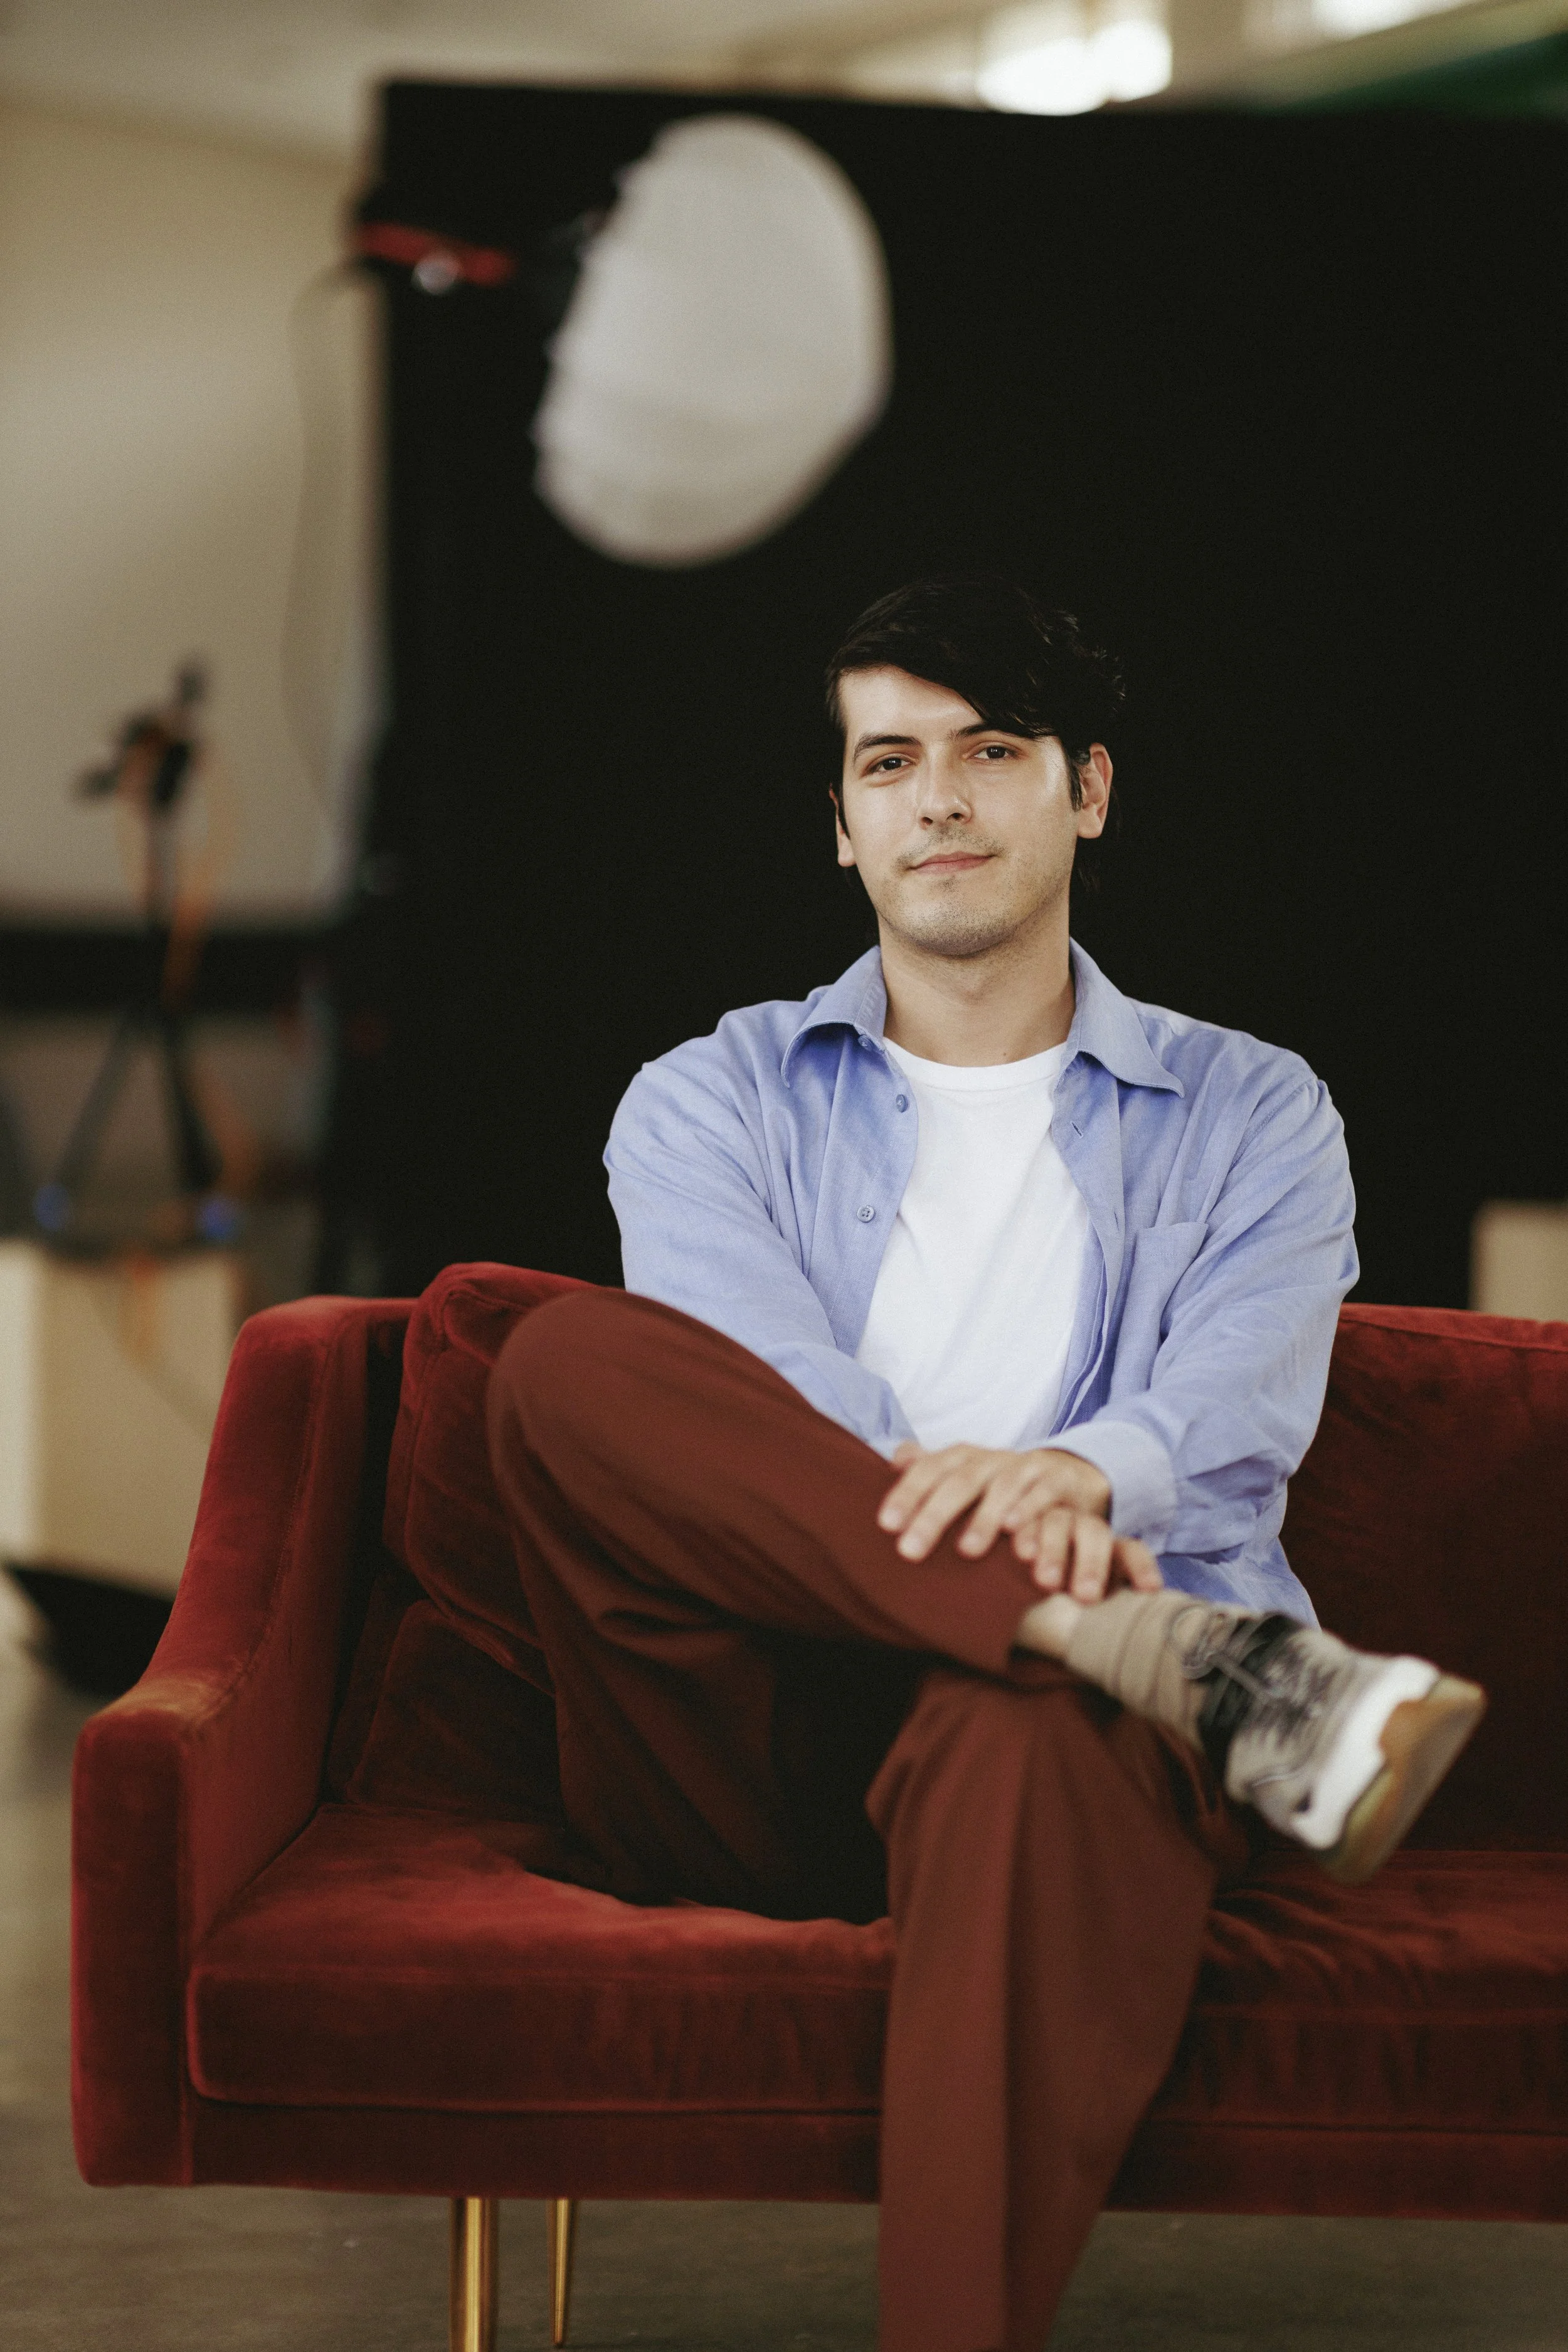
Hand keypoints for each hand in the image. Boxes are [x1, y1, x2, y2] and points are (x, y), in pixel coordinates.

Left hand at [877, 1442, 1161, 1602]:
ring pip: (1002, 1488)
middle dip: (934, 1516)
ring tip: (966, 1550)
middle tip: (910, 1551)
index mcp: (964, 1458)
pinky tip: (1017, 1537)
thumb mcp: (966, 1476)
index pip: (929, 1470)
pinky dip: (1030, 1511)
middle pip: (960, 1482)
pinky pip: (1044, 1494)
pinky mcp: (1058, 1480)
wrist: (1066, 1475)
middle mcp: (992, 1459)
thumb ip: (932, 1470)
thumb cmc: (1002, 1485)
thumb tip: (895, 1458)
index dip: (907, 1493)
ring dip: (985, 1519)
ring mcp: (1026, 1466)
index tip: (886, 1525)